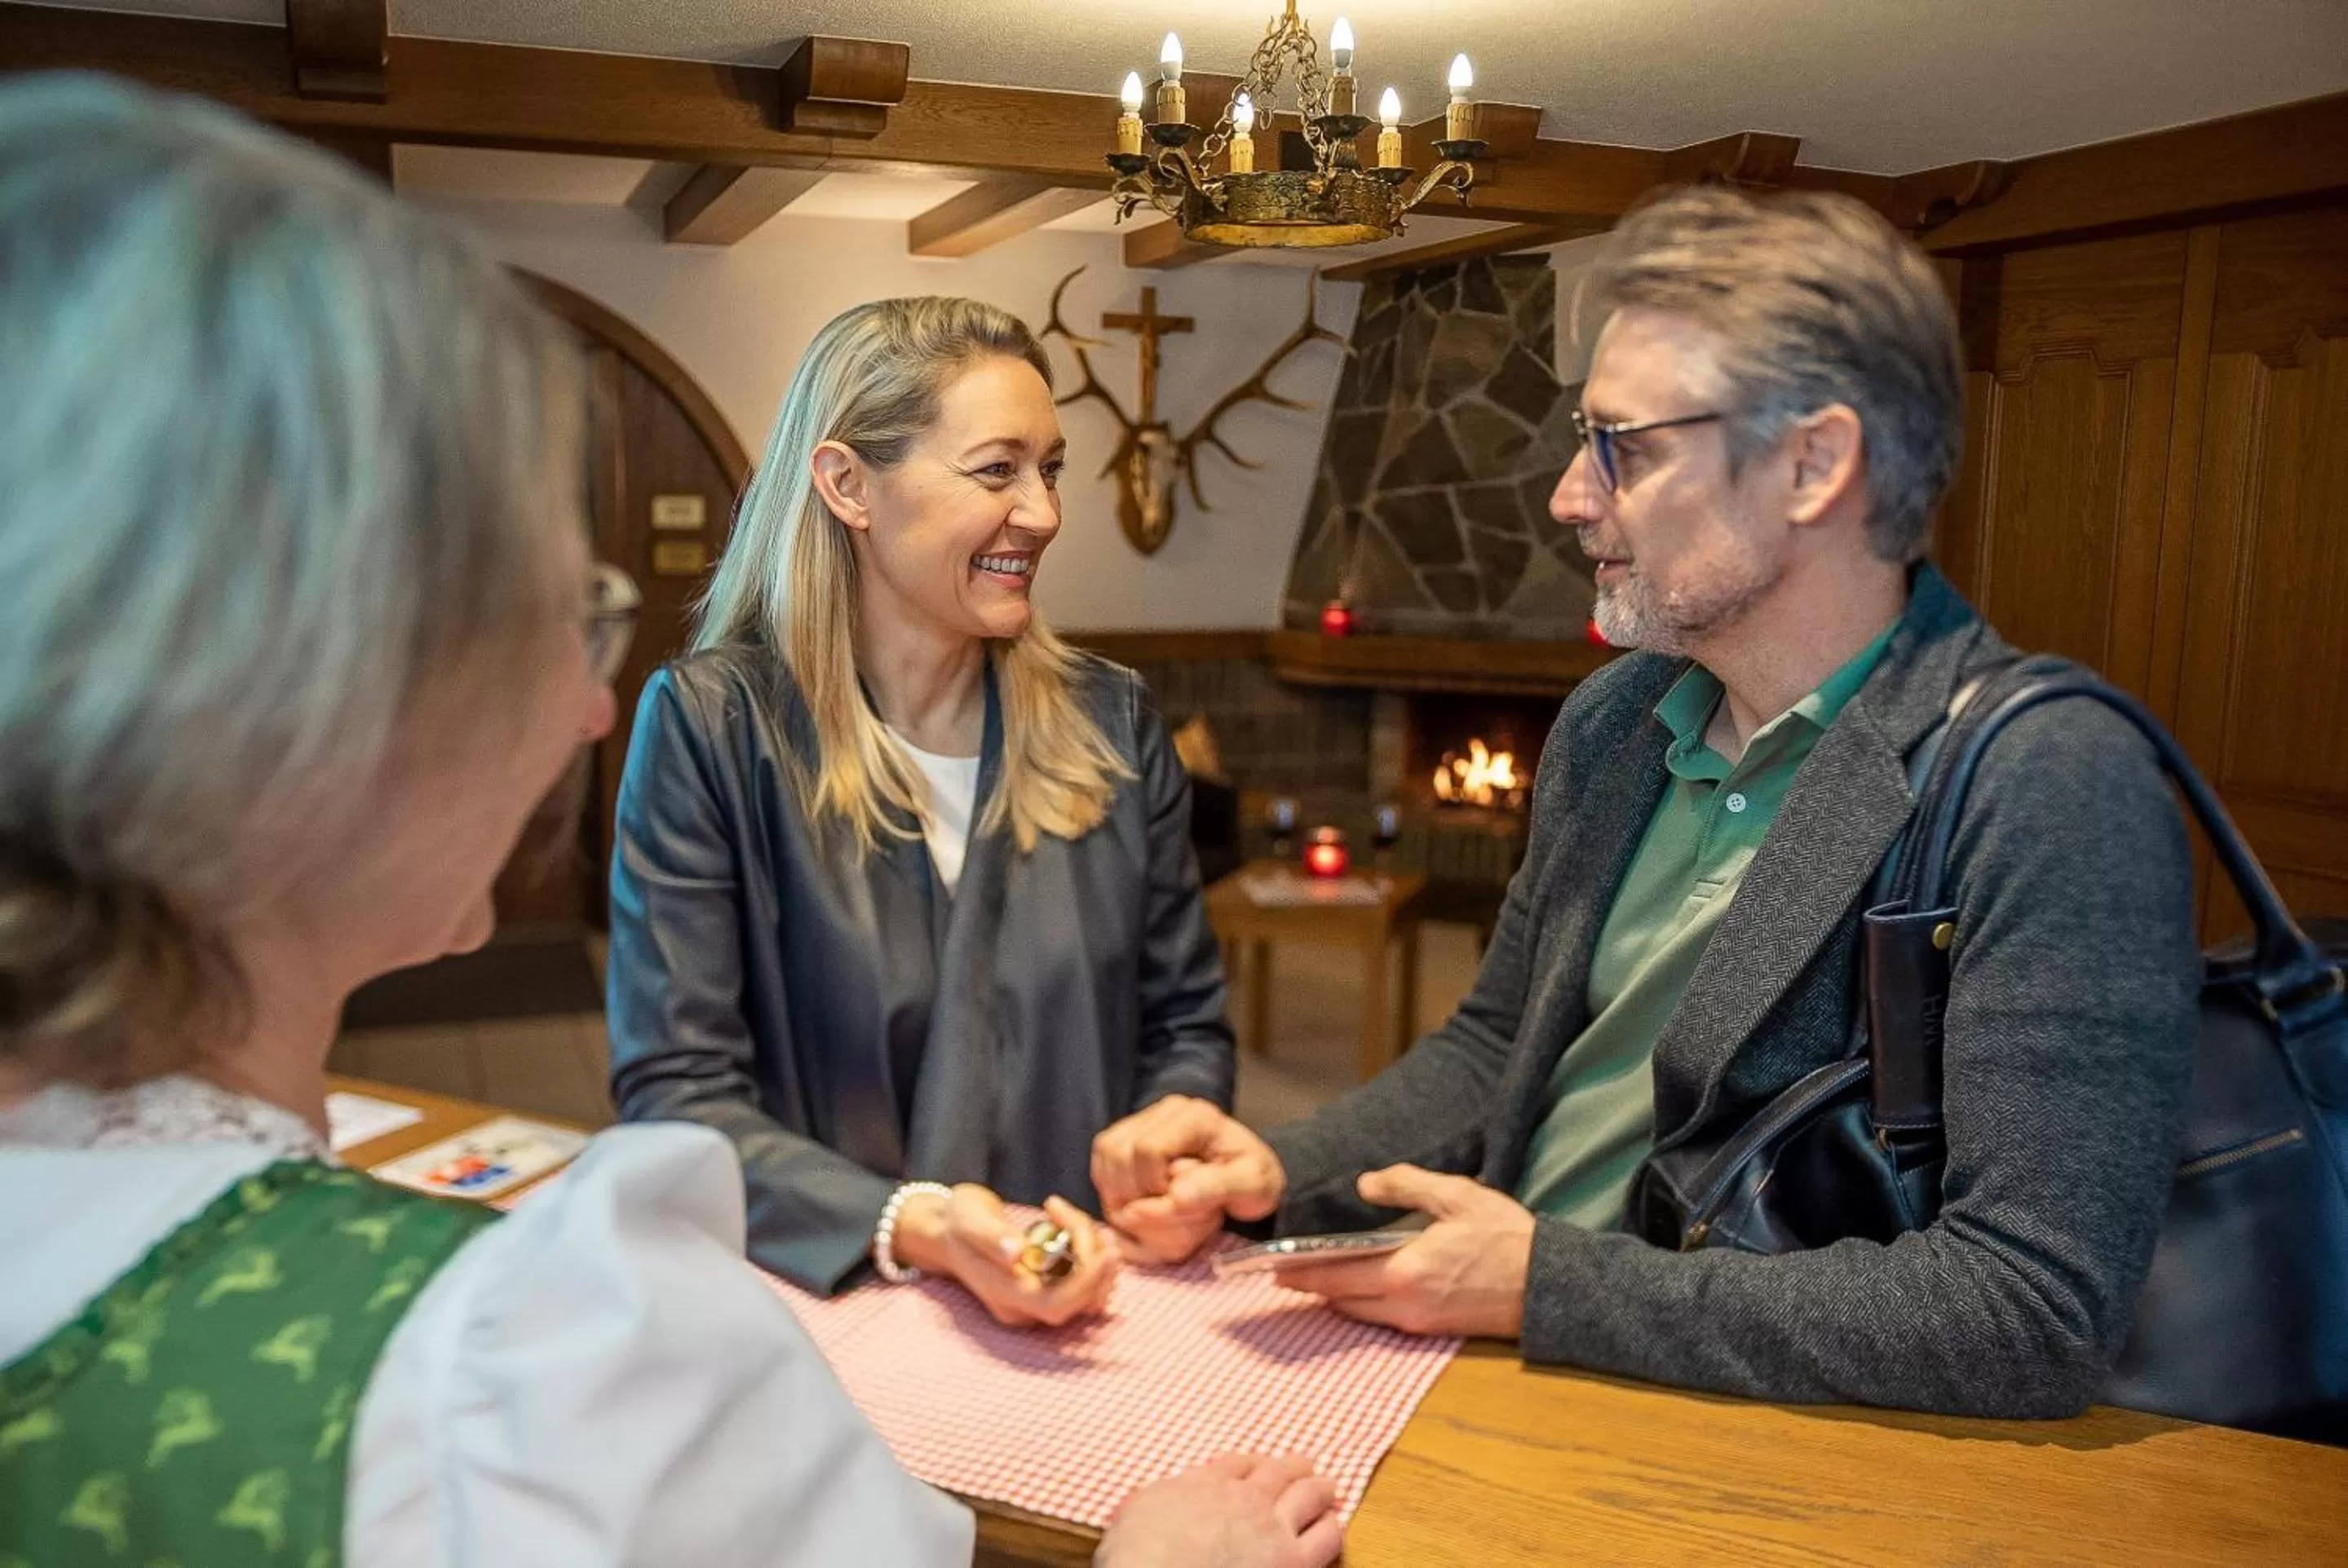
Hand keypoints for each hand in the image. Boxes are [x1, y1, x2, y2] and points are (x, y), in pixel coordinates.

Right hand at [892, 1186, 1119, 1327]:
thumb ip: (992, 1237)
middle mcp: (1023, 1308)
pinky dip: (1091, 1259)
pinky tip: (1080, 1229)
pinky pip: (1082, 1285)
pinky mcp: (1046, 1290)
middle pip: (1078, 1303)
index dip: (1086, 1284)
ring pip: (1087, 1296)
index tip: (1106, 1251)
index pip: (1055, 1305)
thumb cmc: (958, 1221)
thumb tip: (1017, 1252)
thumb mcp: (969, 1220)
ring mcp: (1035, 1302)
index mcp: (1005, 1295)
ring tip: (1079, 1221)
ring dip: (1097, 1260)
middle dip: (1096, 1267)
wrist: (947, 1231)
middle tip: (1096, 1228)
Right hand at [1091, 1096, 1285, 1263]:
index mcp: (1196, 1116)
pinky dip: (1113, 1189)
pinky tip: (1140, 1202)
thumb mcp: (1253, 1186)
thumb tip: (1176, 1195)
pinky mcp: (1130, 1137)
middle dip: (1135, 1192)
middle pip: (1119, 1151)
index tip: (1178, 1203)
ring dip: (1119, 1192)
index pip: (1148, 1148)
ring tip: (1152, 1209)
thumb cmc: (1254, 1180)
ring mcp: (1144, 1120)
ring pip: (1105, 1156)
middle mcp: (1165, 1111)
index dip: (1154, 1185)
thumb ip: (1217, 1188)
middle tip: (1164, 1211)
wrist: (1248, 1174)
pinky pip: (1102, 1163)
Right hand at [1094, 1454, 1341, 1567]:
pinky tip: (1334, 1527)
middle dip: (1293, 1468)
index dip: (1250, 1464)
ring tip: (1329, 1489)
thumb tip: (1134, 1506)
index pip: (1237, 1464)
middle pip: (1278, 1471)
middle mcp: (1242, 1497)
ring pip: (1310, 1495)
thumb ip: (1146, 1503)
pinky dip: (1332, 1527)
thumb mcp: (1130, 1516)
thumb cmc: (1135, 1557)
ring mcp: (1270, 1526)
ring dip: (1321, 1489)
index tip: (1255, 1467)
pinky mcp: (1292, 1561)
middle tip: (1304, 1467)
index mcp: (1203, 1483)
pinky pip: (1326, 1537)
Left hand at [1271, 1164, 1531, 1338]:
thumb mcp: (1458, 1196)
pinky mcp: (1432, 1329)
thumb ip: (1407, 1185)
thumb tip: (1366, 1185)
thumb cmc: (1505, 1237)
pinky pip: (1383, 1318)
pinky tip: (1357, 1287)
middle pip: (1342, 1300)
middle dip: (1312, 1287)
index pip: (1337, 1276)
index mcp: (1404, 1272)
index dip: (1302, 1273)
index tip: (1273, 1269)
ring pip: (1361, 1313)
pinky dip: (1362, 1304)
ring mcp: (1418, 1323)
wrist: (1548, 1285)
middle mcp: (1403, 1306)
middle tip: (1282, 1274)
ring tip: (1314, 1278)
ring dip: (1336, 1297)